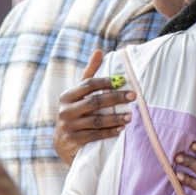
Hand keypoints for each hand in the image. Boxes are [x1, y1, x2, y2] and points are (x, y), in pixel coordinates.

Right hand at [54, 50, 134, 164]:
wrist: (62, 142)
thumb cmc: (75, 112)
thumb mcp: (78, 94)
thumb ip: (89, 74)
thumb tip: (99, 51)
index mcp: (67, 96)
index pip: (88, 84)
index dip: (106, 82)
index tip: (123, 81)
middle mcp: (65, 110)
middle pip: (94, 102)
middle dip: (116, 98)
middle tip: (133, 96)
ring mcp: (69, 127)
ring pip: (96, 120)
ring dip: (116, 118)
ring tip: (130, 116)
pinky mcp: (74, 141)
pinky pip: (95, 135)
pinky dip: (110, 131)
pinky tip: (121, 129)